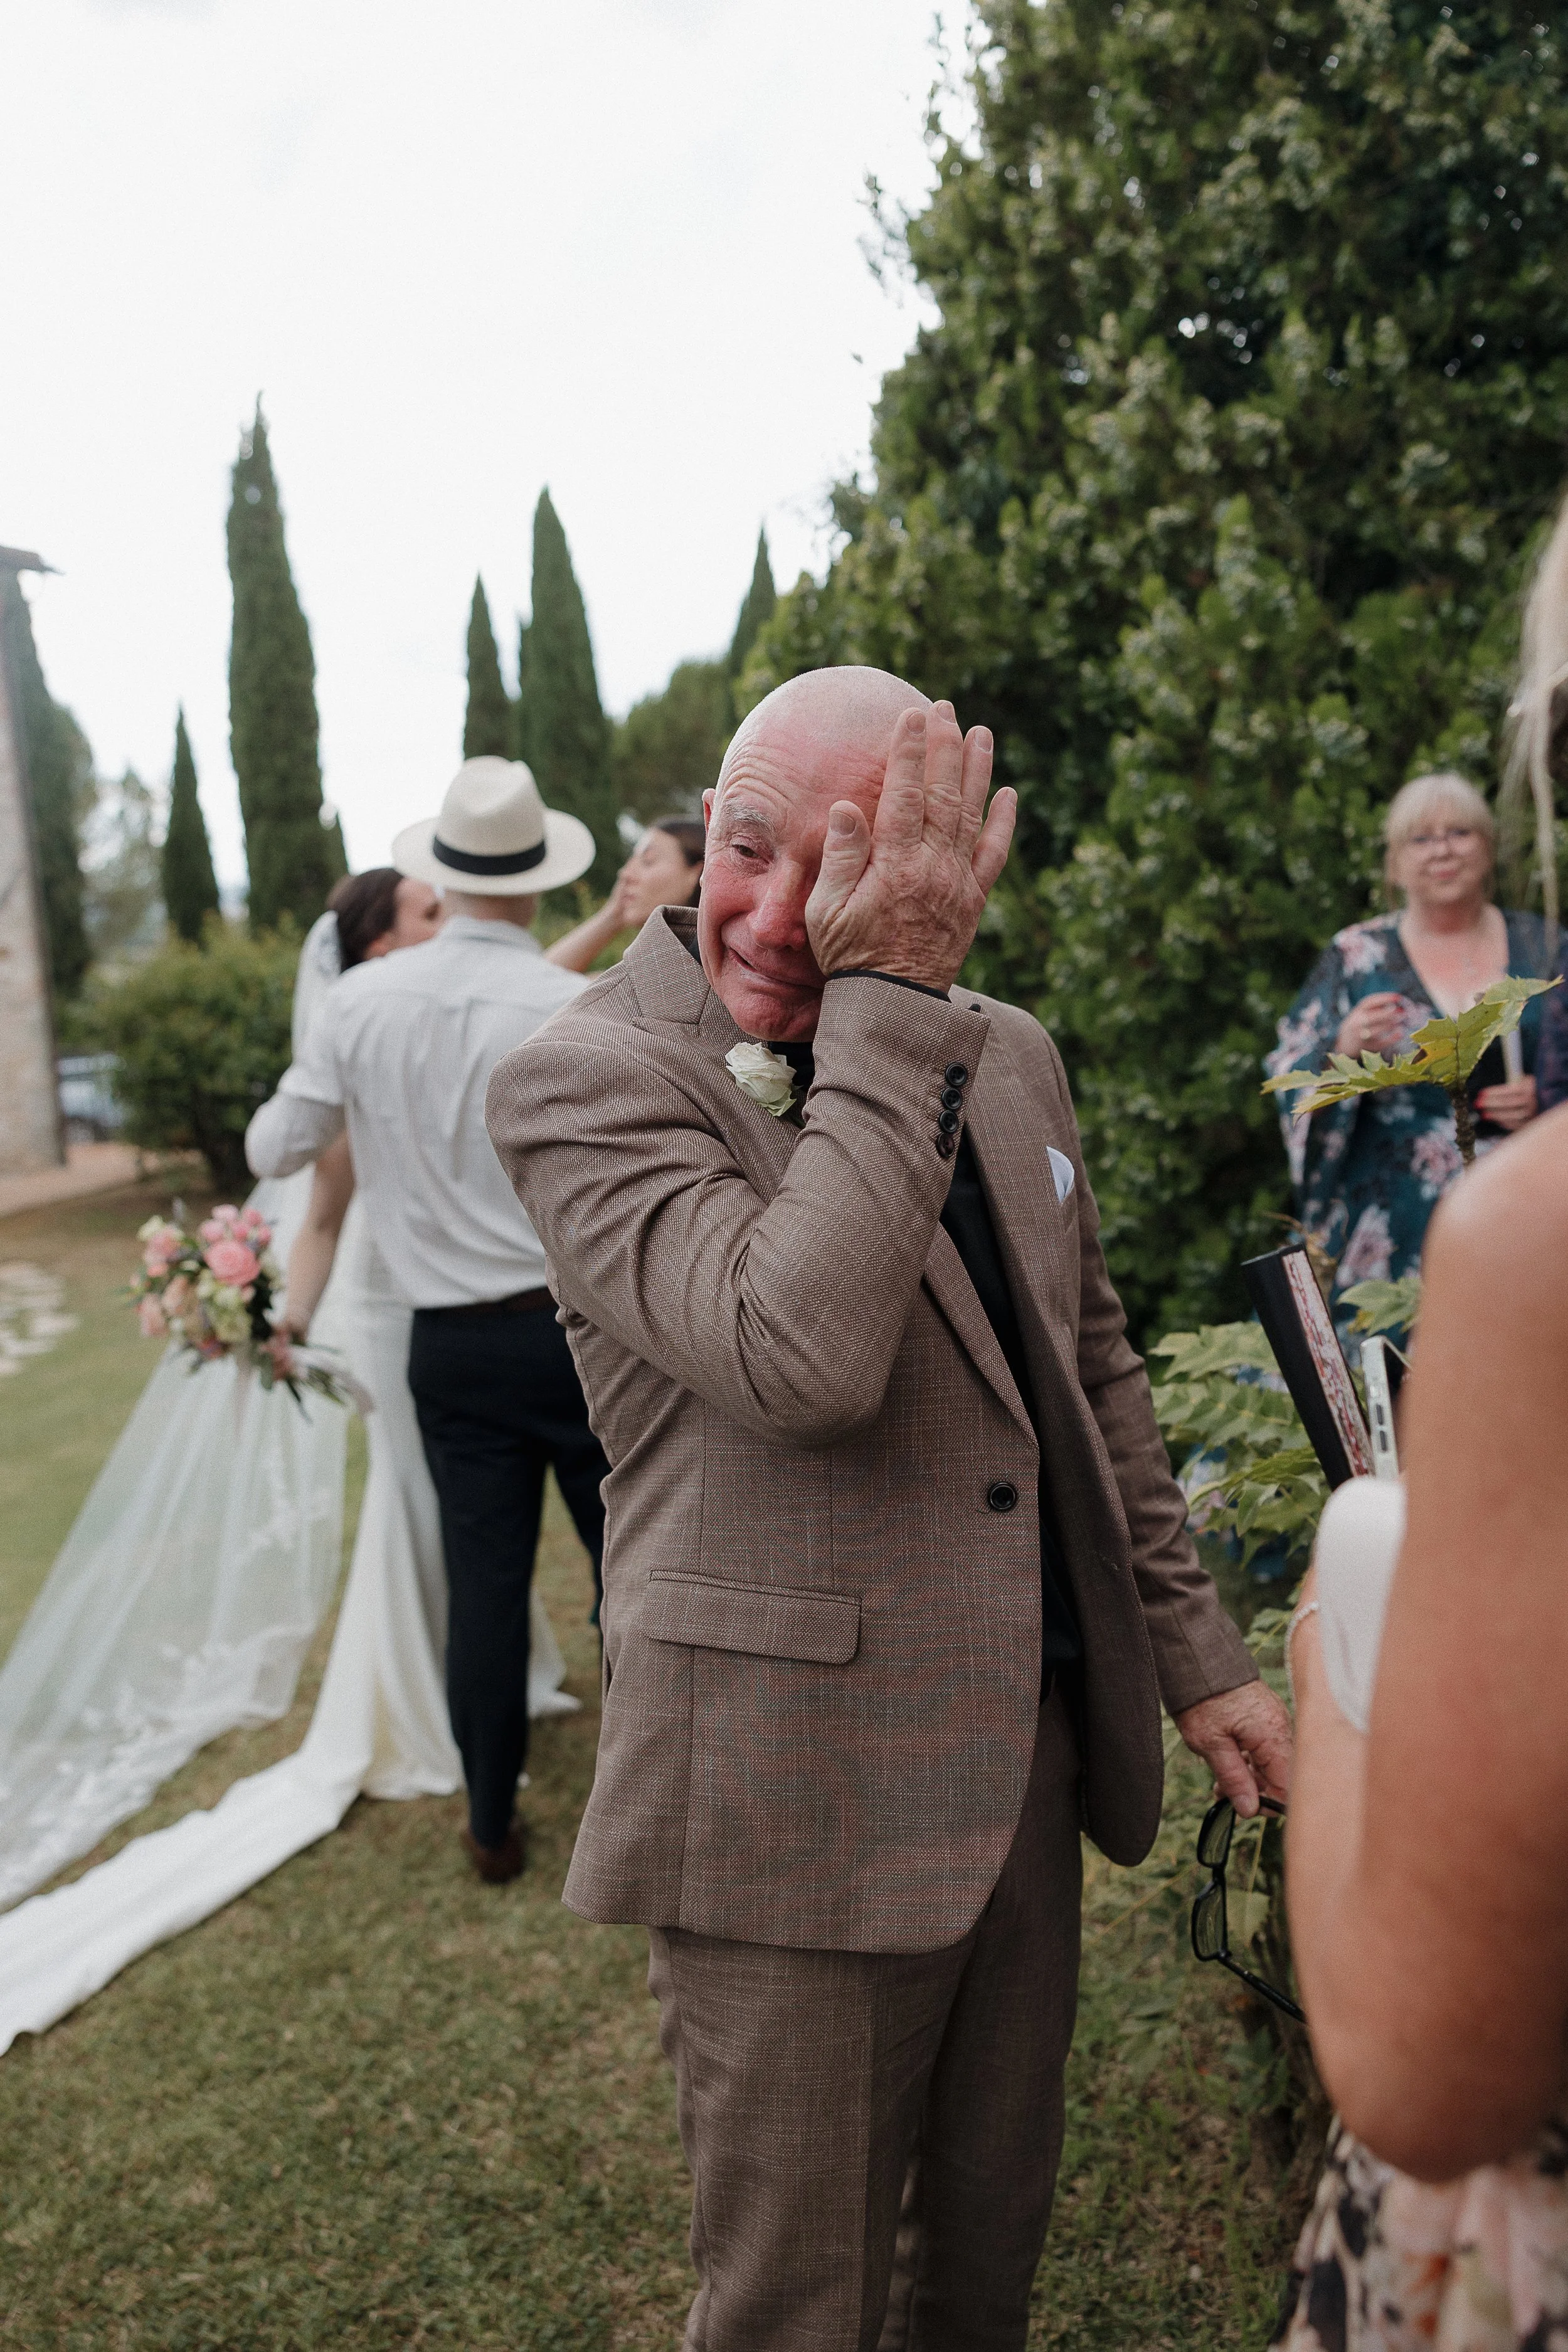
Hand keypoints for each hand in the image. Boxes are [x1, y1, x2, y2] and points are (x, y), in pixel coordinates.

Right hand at [804, 703, 1015, 991]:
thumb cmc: (849, 956)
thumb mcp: (826, 910)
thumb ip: (840, 857)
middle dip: (945, 747)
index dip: (909, 751)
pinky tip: (1007, 793)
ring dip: (977, 771)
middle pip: (943, 794)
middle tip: (946, 708)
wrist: (891, 1006)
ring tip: (981, 732)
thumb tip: (846, 806)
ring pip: (972, 815)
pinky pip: (994, 855)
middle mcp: (934, 868)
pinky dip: (1003, 822)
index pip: (905, 794)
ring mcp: (958, 883)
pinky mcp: (974, 901)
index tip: (912, 716)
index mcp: (896, 865)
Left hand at [1174, 1680, 1293, 1818]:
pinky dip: (1247, 1760)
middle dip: (1254, 1791)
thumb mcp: (1211, 1744)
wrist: (1197, 1658)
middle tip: (1223, 1794)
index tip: (1244, 1808)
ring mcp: (1274, 1722)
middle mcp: (1281, 1729)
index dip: (1269, 1803)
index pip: (1287, 1786)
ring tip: (1219, 1783)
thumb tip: (1250, 1810)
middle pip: (1280, 1776)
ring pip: (1270, 1763)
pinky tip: (1226, 1764)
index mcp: (1273, 1737)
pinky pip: (1264, 1748)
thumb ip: (1234, 1778)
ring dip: (1248, 1777)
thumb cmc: (1202, 1698)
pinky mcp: (1265, 1718)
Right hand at [1334, 993, 1409, 1058]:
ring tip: (1402, 1021)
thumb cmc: (1359, 1024)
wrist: (1345, 1044)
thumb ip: (1375, 1008)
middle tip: (1402, 1011)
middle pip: (1372, 1017)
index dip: (1384, 998)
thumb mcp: (1362, 1013)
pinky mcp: (1367, 1047)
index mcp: (1357, 1012)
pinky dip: (1392, 1039)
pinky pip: (1381, 1043)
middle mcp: (1357, 1023)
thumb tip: (1397, 1003)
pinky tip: (1400, 1033)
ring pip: (1376, 1031)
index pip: (1369, 1002)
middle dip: (1388, 1014)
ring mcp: (1361, 1036)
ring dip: (1390, 1025)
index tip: (1398, 997)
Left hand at [1474, 1075, 1537, 1130]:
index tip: (1481, 1093)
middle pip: (1507, 1104)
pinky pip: (1516, 1125)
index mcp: (1529, 1088)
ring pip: (1511, 1116)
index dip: (1492, 1093)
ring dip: (1495, 1115)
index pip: (1507, 1091)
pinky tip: (1495, 1119)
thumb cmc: (1529, 1086)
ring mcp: (1533, 1113)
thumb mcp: (1522, 1080)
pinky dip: (1504, 1123)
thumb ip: (1509, 1084)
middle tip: (1477, 1104)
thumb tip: (1488, 1093)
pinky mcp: (1532, 1122)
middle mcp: (1532, 1101)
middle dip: (1490, 1104)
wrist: (1547, 1096)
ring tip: (1484, 1114)